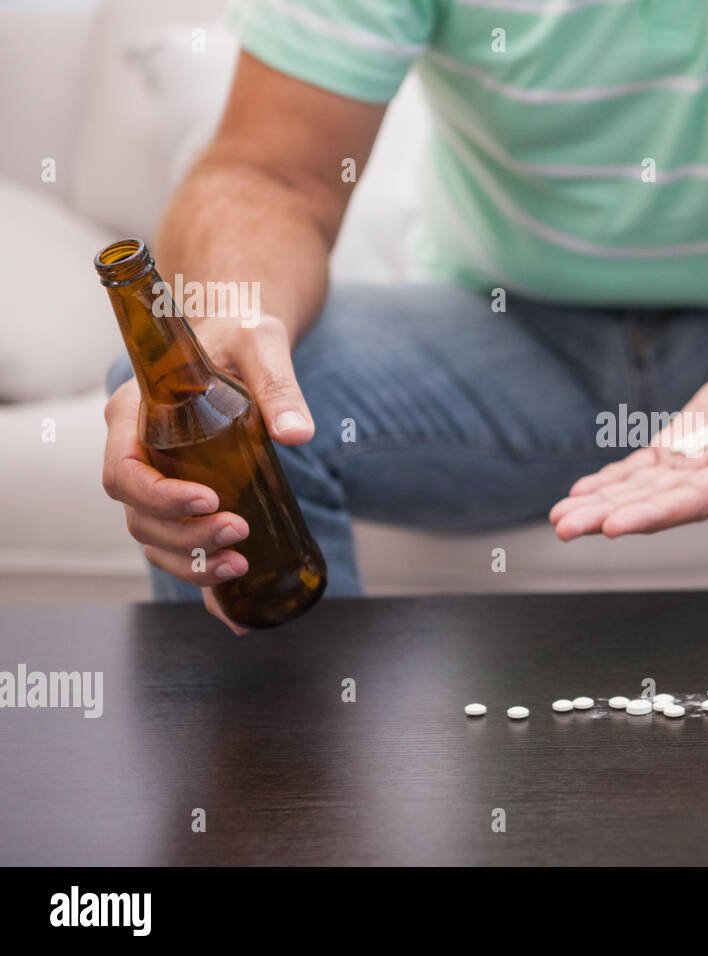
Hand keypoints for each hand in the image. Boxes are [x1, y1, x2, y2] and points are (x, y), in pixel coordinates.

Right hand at [101, 315, 312, 632]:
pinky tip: (237, 615)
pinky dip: (206, 585)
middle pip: (138, 516)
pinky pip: (184, 548)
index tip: (209, 502)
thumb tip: (300, 434)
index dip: (158, 497)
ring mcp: (160, 479)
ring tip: (240, 567)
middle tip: (239, 535)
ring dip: (191, 564)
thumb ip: (278, 384)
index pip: (122, 473)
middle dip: (185, 537)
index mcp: (135, 414)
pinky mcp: (189, 497)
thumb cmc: (240, 331)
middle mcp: (138, 451)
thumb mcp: (262, 344)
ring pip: (155, 539)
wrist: (240, 333)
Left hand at [550, 323, 707, 538]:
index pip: (700, 498)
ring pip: (644, 492)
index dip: (657, 513)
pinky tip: (580, 492)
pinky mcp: (683, 448)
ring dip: (602, 506)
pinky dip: (610, 482)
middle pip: (660, 504)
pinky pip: (641, 471)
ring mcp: (698, 464)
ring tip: (560, 519)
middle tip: (567, 527)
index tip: (616, 526)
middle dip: (612, 517)